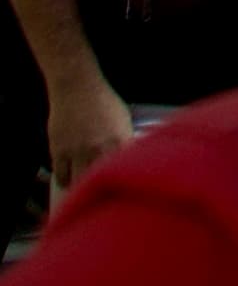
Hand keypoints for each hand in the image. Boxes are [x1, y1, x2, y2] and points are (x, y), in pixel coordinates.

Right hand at [43, 58, 129, 197]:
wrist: (77, 86)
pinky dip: (66, 181)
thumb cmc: (102, 100)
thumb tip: (129, 159)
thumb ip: (125, 141)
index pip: (126, 172)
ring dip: (81, 188)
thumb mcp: (123, 119)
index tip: (124, 197)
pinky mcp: (60, 151)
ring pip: (79, 183)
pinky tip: (69, 180)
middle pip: (101, 183)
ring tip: (83, 192)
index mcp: (121, 140)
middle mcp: (101, 148)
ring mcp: (79, 151)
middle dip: (101, 191)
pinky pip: (62, 177)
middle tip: (100, 199)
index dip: (125, 185)